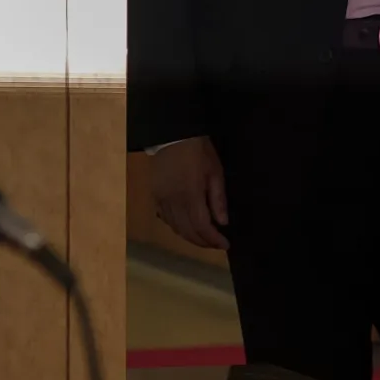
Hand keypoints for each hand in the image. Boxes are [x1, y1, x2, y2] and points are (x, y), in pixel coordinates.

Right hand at [149, 136, 229, 250]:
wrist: (171, 135)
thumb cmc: (197, 150)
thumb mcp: (215, 170)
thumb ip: (218, 198)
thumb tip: (223, 222)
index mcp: (190, 195)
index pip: (202, 226)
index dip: (213, 239)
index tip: (225, 244)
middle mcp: (173, 202)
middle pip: (187, 232)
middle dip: (203, 242)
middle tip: (216, 244)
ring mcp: (161, 200)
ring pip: (175, 228)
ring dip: (190, 237)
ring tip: (203, 238)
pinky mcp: (154, 196)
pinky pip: (165, 219)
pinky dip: (177, 228)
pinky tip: (186, 227)